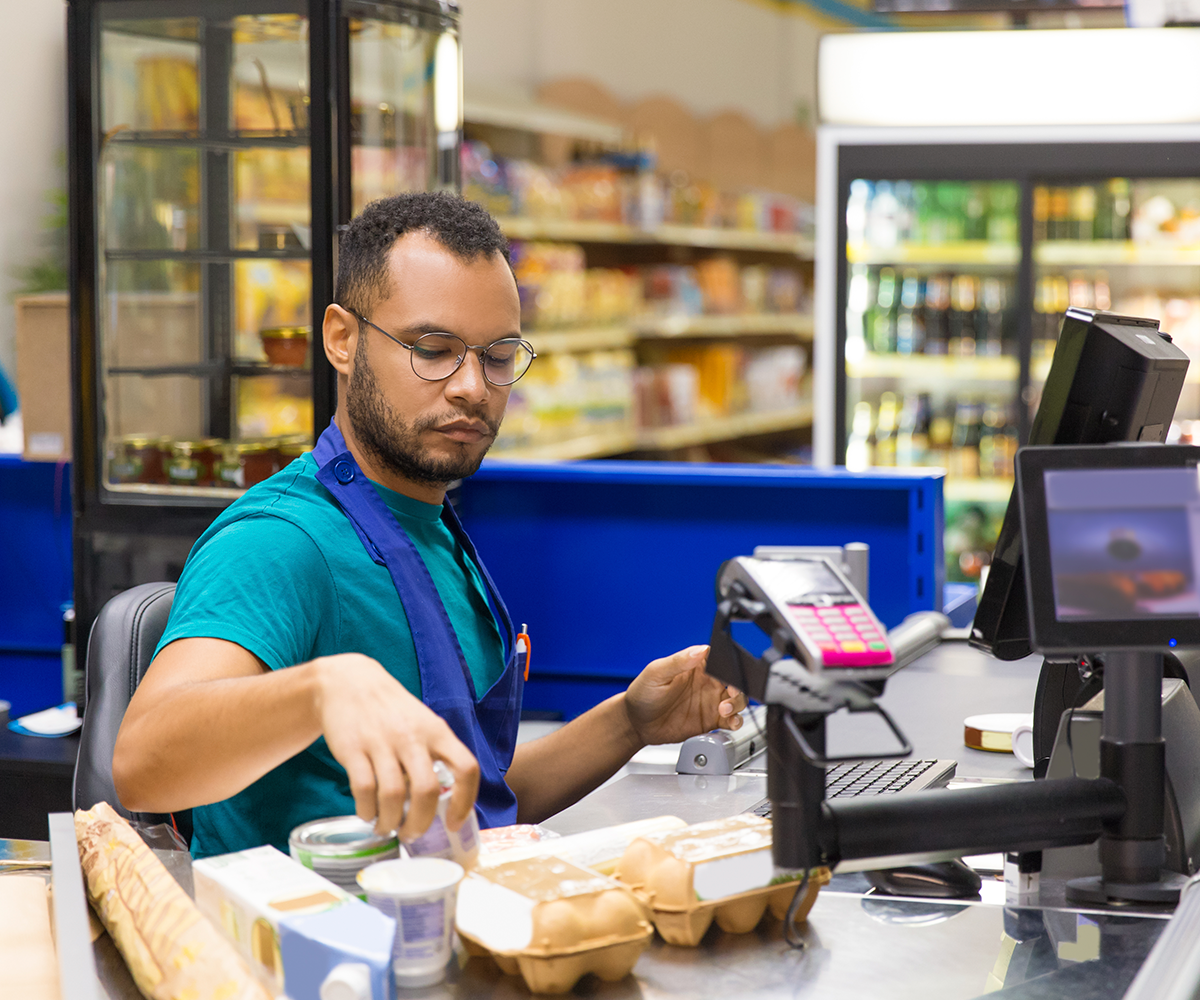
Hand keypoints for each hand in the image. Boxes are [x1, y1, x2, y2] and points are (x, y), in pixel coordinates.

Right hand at [312, 653, 479, 840]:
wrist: (349, 682)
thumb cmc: (392, 711)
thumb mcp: (423, 723)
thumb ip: (436, 755)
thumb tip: (446, 802)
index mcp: (437, 731)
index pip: (466, 768)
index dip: (465, 801)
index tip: (455, 824)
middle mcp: (413, 736)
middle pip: (426, 791)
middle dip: (420, 823)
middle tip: (412, 835)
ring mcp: (382, 742)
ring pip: (393, 795)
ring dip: (390, 821)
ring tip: (387, 827)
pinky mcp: (353, 748)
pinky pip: (363, 789)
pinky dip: (367, 810)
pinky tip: (368, 813)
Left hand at [622, 645, 745, 747]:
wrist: (636, 723)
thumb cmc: (642, 693)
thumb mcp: (656, 673)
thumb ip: (678, 661)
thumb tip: (699, 649)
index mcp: (696, 666)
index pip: (720, 659)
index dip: (729, 665)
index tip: (728, 674)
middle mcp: (706, 682)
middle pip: (734, 680)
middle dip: (737, 687)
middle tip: (730, 695)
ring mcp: (710, 701)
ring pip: (737, 700)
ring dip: (737, 704)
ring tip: (725, 710)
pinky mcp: (710, 720)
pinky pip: (730, 720)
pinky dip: (736, 721)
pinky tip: (731, 722)